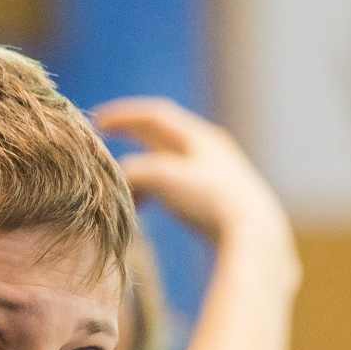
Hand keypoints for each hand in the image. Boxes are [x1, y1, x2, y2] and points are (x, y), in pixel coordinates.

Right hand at [93, 97, 297, 271]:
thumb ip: (133, 172)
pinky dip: (158, 192)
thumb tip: (119, 181)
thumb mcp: (162, 178)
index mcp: (199, 136)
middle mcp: (211, 148)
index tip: (96, 123)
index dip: (123, 116)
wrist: (254, 234)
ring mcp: (219, 173)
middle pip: (163, 136)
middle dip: (132, 140)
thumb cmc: (208, 201)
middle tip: (106, 145)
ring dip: (144, 174)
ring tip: (125, 192)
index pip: (155, 115)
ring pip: (171, 165)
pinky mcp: (223, 199)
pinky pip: (181, 186)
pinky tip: (148, 209)